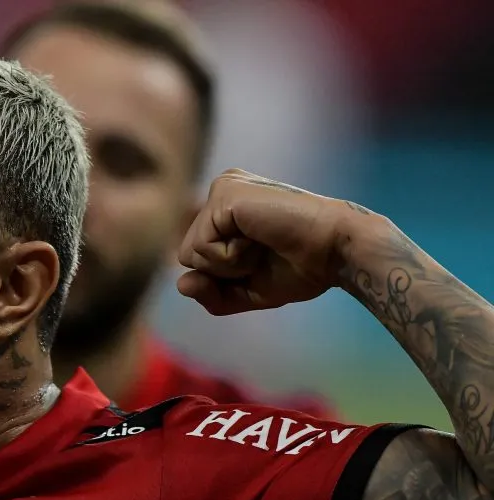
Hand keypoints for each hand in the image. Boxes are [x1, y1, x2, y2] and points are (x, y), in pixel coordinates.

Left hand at [176, 168, 384, 314]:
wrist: (336, 251)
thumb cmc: (300, 268)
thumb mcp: (248, 290)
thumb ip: (211, 293)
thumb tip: (181, 284)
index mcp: (226, 208)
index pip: (197, 258)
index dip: (225, 276)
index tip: (265, 261)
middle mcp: (222, 191)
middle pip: (188, 256)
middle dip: (224, 271)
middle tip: (265, 253)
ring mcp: (222, 188)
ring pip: (190, 254)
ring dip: (227, 265)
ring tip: (263, 245)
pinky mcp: (224, 193)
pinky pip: (201, 248)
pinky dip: (229, 258)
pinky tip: (259, 239)